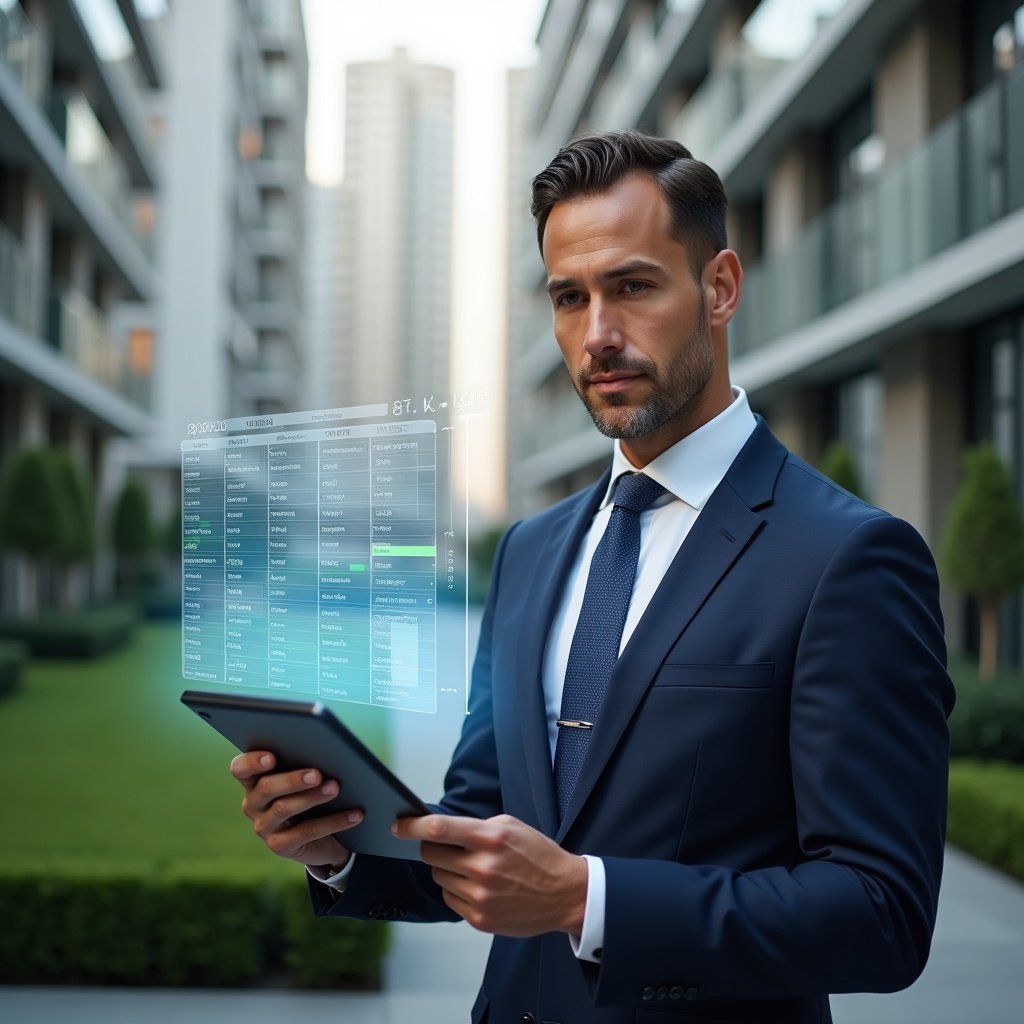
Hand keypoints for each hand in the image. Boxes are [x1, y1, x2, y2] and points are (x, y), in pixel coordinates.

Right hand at [230, 750, 362, 868]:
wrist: (322, 835)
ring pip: (284, 809)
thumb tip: (326, 751)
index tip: (271, 757)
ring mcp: (263, 827)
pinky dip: (334, 821)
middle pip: (266, 787)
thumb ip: (305, 763)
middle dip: (292, 779)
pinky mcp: (279, 846)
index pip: (240, 769)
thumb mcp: (305, 777)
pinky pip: (307, 832)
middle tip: (317, 774)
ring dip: (313, 797)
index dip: (252, 762)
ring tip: (335, 787)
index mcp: (254, 780)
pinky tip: (355, 814)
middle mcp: (253, 803)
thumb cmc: (311, 792)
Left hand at [393, 813, 587, 937]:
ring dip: (448, 870)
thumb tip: (439, 828)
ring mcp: (480, 896)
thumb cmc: (538, 856)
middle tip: (450, 848)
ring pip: (439, 877)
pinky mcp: (479, 918)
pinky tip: (479, 887)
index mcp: (491, 838)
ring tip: (474, 869)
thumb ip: (476, 826)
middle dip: (434, 848)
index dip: (412, 826)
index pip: (439, 829)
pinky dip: (457, 890)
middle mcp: (483, 867)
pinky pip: (449, 898)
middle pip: (431, 855)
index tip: (398, 826)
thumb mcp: (511, 827)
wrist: (564, 894)